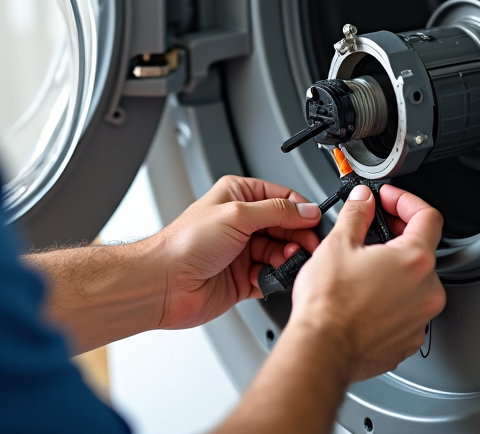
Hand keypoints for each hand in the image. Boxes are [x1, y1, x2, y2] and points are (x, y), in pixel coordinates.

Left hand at [150, 175, 322, 330]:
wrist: (164, 284)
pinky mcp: (243, 278)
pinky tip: (270, 277)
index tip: (315, 222)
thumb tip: (306, 210)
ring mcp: (242, 251)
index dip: (301, 210)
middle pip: (286, 226)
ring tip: (284, 262)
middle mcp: (241, 222)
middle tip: (306, 247)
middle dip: (297, 236)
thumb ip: (276, 211)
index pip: (281, 197)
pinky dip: (276, 278)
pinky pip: (271, 276)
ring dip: (287, 258)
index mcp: (238, 196)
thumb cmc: (185, 244)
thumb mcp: (237, 215)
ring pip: (281, 252)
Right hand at [288, 184, 445, 382]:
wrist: (322, 350)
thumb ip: (357, 214)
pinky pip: (407, 310)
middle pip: (421, 250)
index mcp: (415, 260)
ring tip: (362, 268)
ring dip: (393, 270)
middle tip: (369, 231)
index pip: (428, 216)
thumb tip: (363, 200)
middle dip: (396, 236)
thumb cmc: (329, 305)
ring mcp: (421, 318)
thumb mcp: (338, 244)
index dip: (406, 201)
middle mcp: (428, 290)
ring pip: (414, 282)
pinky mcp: (409, 339)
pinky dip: (391, 299)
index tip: (388, 200)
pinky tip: (365, 296)